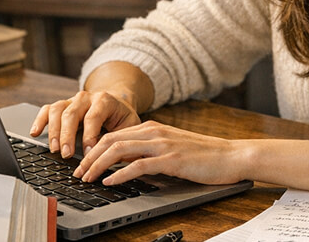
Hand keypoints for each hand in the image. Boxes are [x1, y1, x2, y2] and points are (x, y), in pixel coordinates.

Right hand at [29, 90, 140, 158]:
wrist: (118, 103)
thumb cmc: (122, 118)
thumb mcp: (129, 127)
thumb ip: (121, 140)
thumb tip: (114, 158)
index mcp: (104, 100)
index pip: (93, 117)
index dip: (89, 136)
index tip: (88, 153)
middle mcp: (86, 98)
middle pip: (71, 114)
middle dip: (67, 136)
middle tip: (66, 155)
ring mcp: (72, 101)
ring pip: (57, 110)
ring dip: (53, 131)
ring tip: (53, 149)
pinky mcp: (62, 106)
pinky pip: (47, 110)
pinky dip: (40, 120)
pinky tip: (35, 132)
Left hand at [72, 120, 246, 185]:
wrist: (231, 155)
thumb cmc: (204, 155)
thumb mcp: (171, 147)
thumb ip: (149, 150)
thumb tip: (126, 164)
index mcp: (152, 127)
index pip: (113, 135)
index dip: (93, 150)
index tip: (82, 165)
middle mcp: (154, 131)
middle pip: (110, 140)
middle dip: (89, 158)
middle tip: (77, 173)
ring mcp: (162, 144)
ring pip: (119, 150)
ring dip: (98, 165)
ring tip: (86, 178)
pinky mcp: (170, 159)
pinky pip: (138, 165)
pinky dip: (119, 174)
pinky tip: (109, 182)